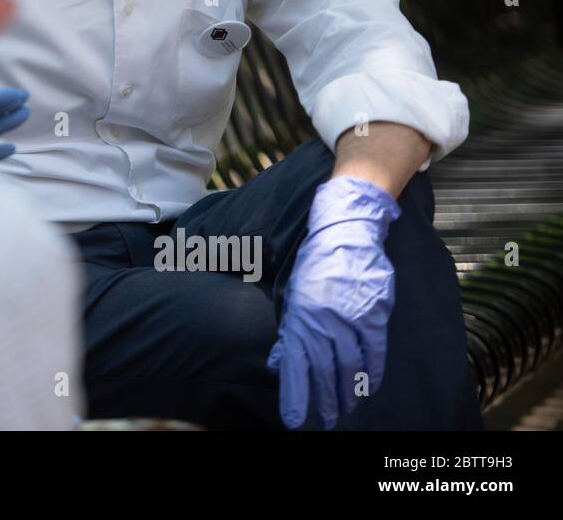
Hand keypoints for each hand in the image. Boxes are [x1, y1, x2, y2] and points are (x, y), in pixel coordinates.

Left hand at [266, 175, 400, 428]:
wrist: (345, 232)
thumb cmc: (315, 263)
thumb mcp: (294, 294)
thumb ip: (290, 331)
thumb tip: (280, 361)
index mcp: (299, 317)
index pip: (296, 365)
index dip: (296, 394)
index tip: (294, 419)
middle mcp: (322, 322)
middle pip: (323, 370)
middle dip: (323, 400)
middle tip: (327, 421)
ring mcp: (348, 318)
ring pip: (348, 364)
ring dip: (347, 390)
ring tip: (346, 409)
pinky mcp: (373, 313)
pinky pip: (373, 349)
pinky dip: (372, 370)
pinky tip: (369, 385)